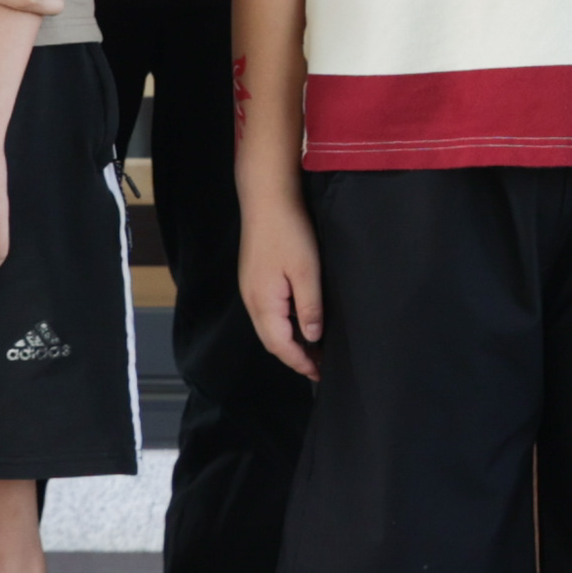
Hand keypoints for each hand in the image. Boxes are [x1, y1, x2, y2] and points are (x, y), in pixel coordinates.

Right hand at [240, 181, 324, 376]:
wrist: (267, 198)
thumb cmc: (288, 231)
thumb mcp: (307, 271)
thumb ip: (310, 308)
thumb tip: (313, 337)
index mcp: (263, 302)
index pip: (281, 346)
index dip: (301, 363)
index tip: (320, 374)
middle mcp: (252, 300)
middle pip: (272, 340)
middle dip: (295, 357)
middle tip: (320, 366)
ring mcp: (251, 289)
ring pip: (270, 327)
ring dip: (290, 341)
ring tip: (314, 349)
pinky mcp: (255, 278)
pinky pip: (269, 312)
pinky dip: (285, 325)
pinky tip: (301, 322)